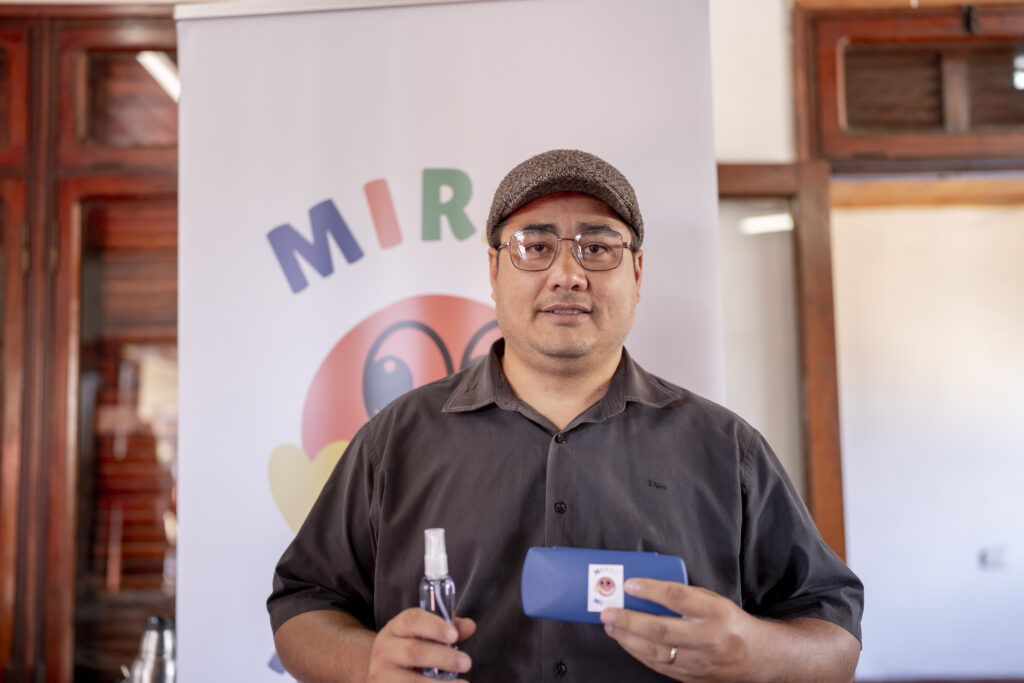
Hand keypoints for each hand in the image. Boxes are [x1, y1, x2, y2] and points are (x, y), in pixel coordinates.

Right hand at [367, 608, 475, 681]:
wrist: (380, 670)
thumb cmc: (408, 647)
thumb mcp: (422, 633)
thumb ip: (447, 628)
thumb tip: (470, 626)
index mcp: (396, 627)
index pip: (412, 620)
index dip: (434, 626)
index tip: (454, 635)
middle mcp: (385, 649)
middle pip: (414, 651)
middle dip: (443, 657)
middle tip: (466, 662)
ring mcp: (382, 674)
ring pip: (411, 681)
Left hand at [600, 578, 759, 681]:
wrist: (757, 657)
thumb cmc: (730, 623)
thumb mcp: (714, 601)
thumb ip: (684, 596)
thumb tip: (645, 589)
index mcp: (715, 612)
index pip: (678, 598)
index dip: (651, 591)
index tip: (630, 585)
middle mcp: (708, 638)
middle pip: (661, 630)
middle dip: (629, 620)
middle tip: (608, 611)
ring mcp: (700, 662)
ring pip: (656, 652)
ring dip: (627, 638)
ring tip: (611, 626)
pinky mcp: (692, 677)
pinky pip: (659, 665)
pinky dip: (638, 653)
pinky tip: (626, 641)